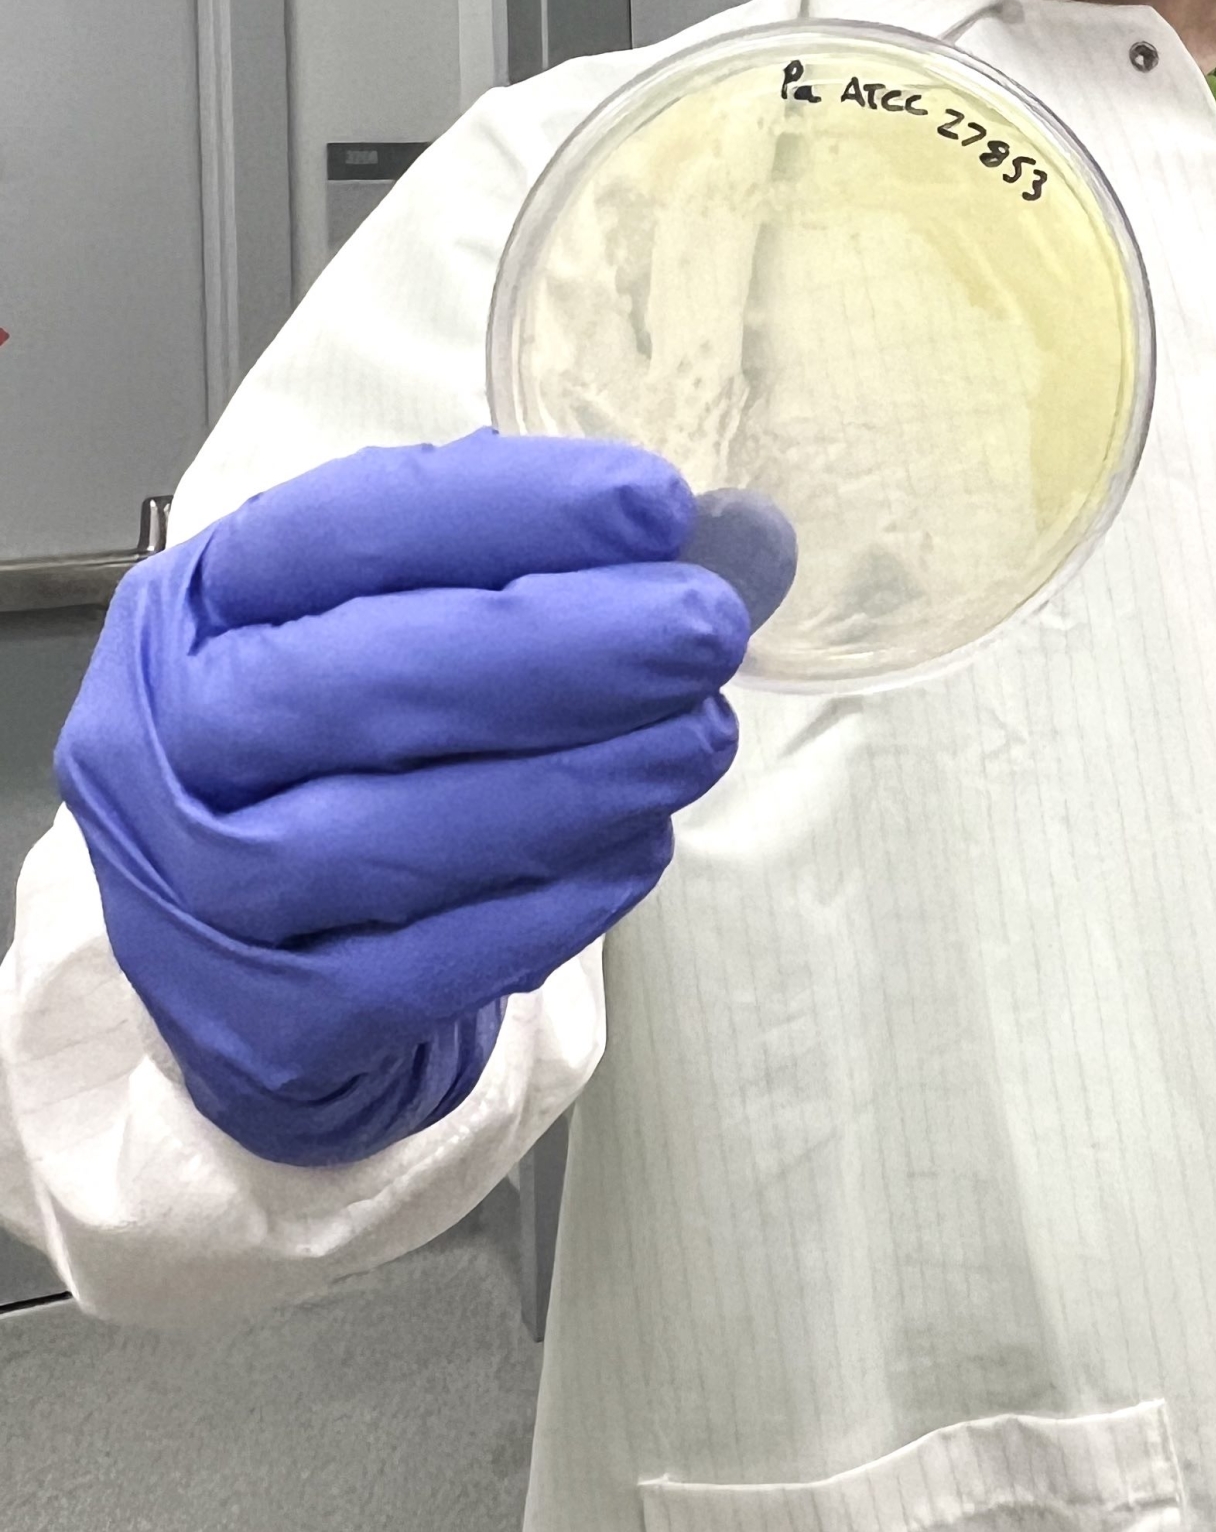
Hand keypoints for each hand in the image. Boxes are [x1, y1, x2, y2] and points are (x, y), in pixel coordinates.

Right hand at [55, 432, 792, 1165]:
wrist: (249, 957)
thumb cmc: (338, 752)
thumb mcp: (388, 622)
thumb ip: (532, 567)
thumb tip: (731, 538)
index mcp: (196, 606)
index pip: (341, 529)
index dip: (506, 510)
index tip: (656, 504)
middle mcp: (168, 743)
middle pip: (357, 684)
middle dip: (557, 650)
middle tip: (705, 629)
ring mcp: (199, 896)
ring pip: (387, 836)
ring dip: (573, 781)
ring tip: (699, 737)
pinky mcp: (267, 1026)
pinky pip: (420, 970)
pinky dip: (548, 905)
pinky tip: (638, 845)